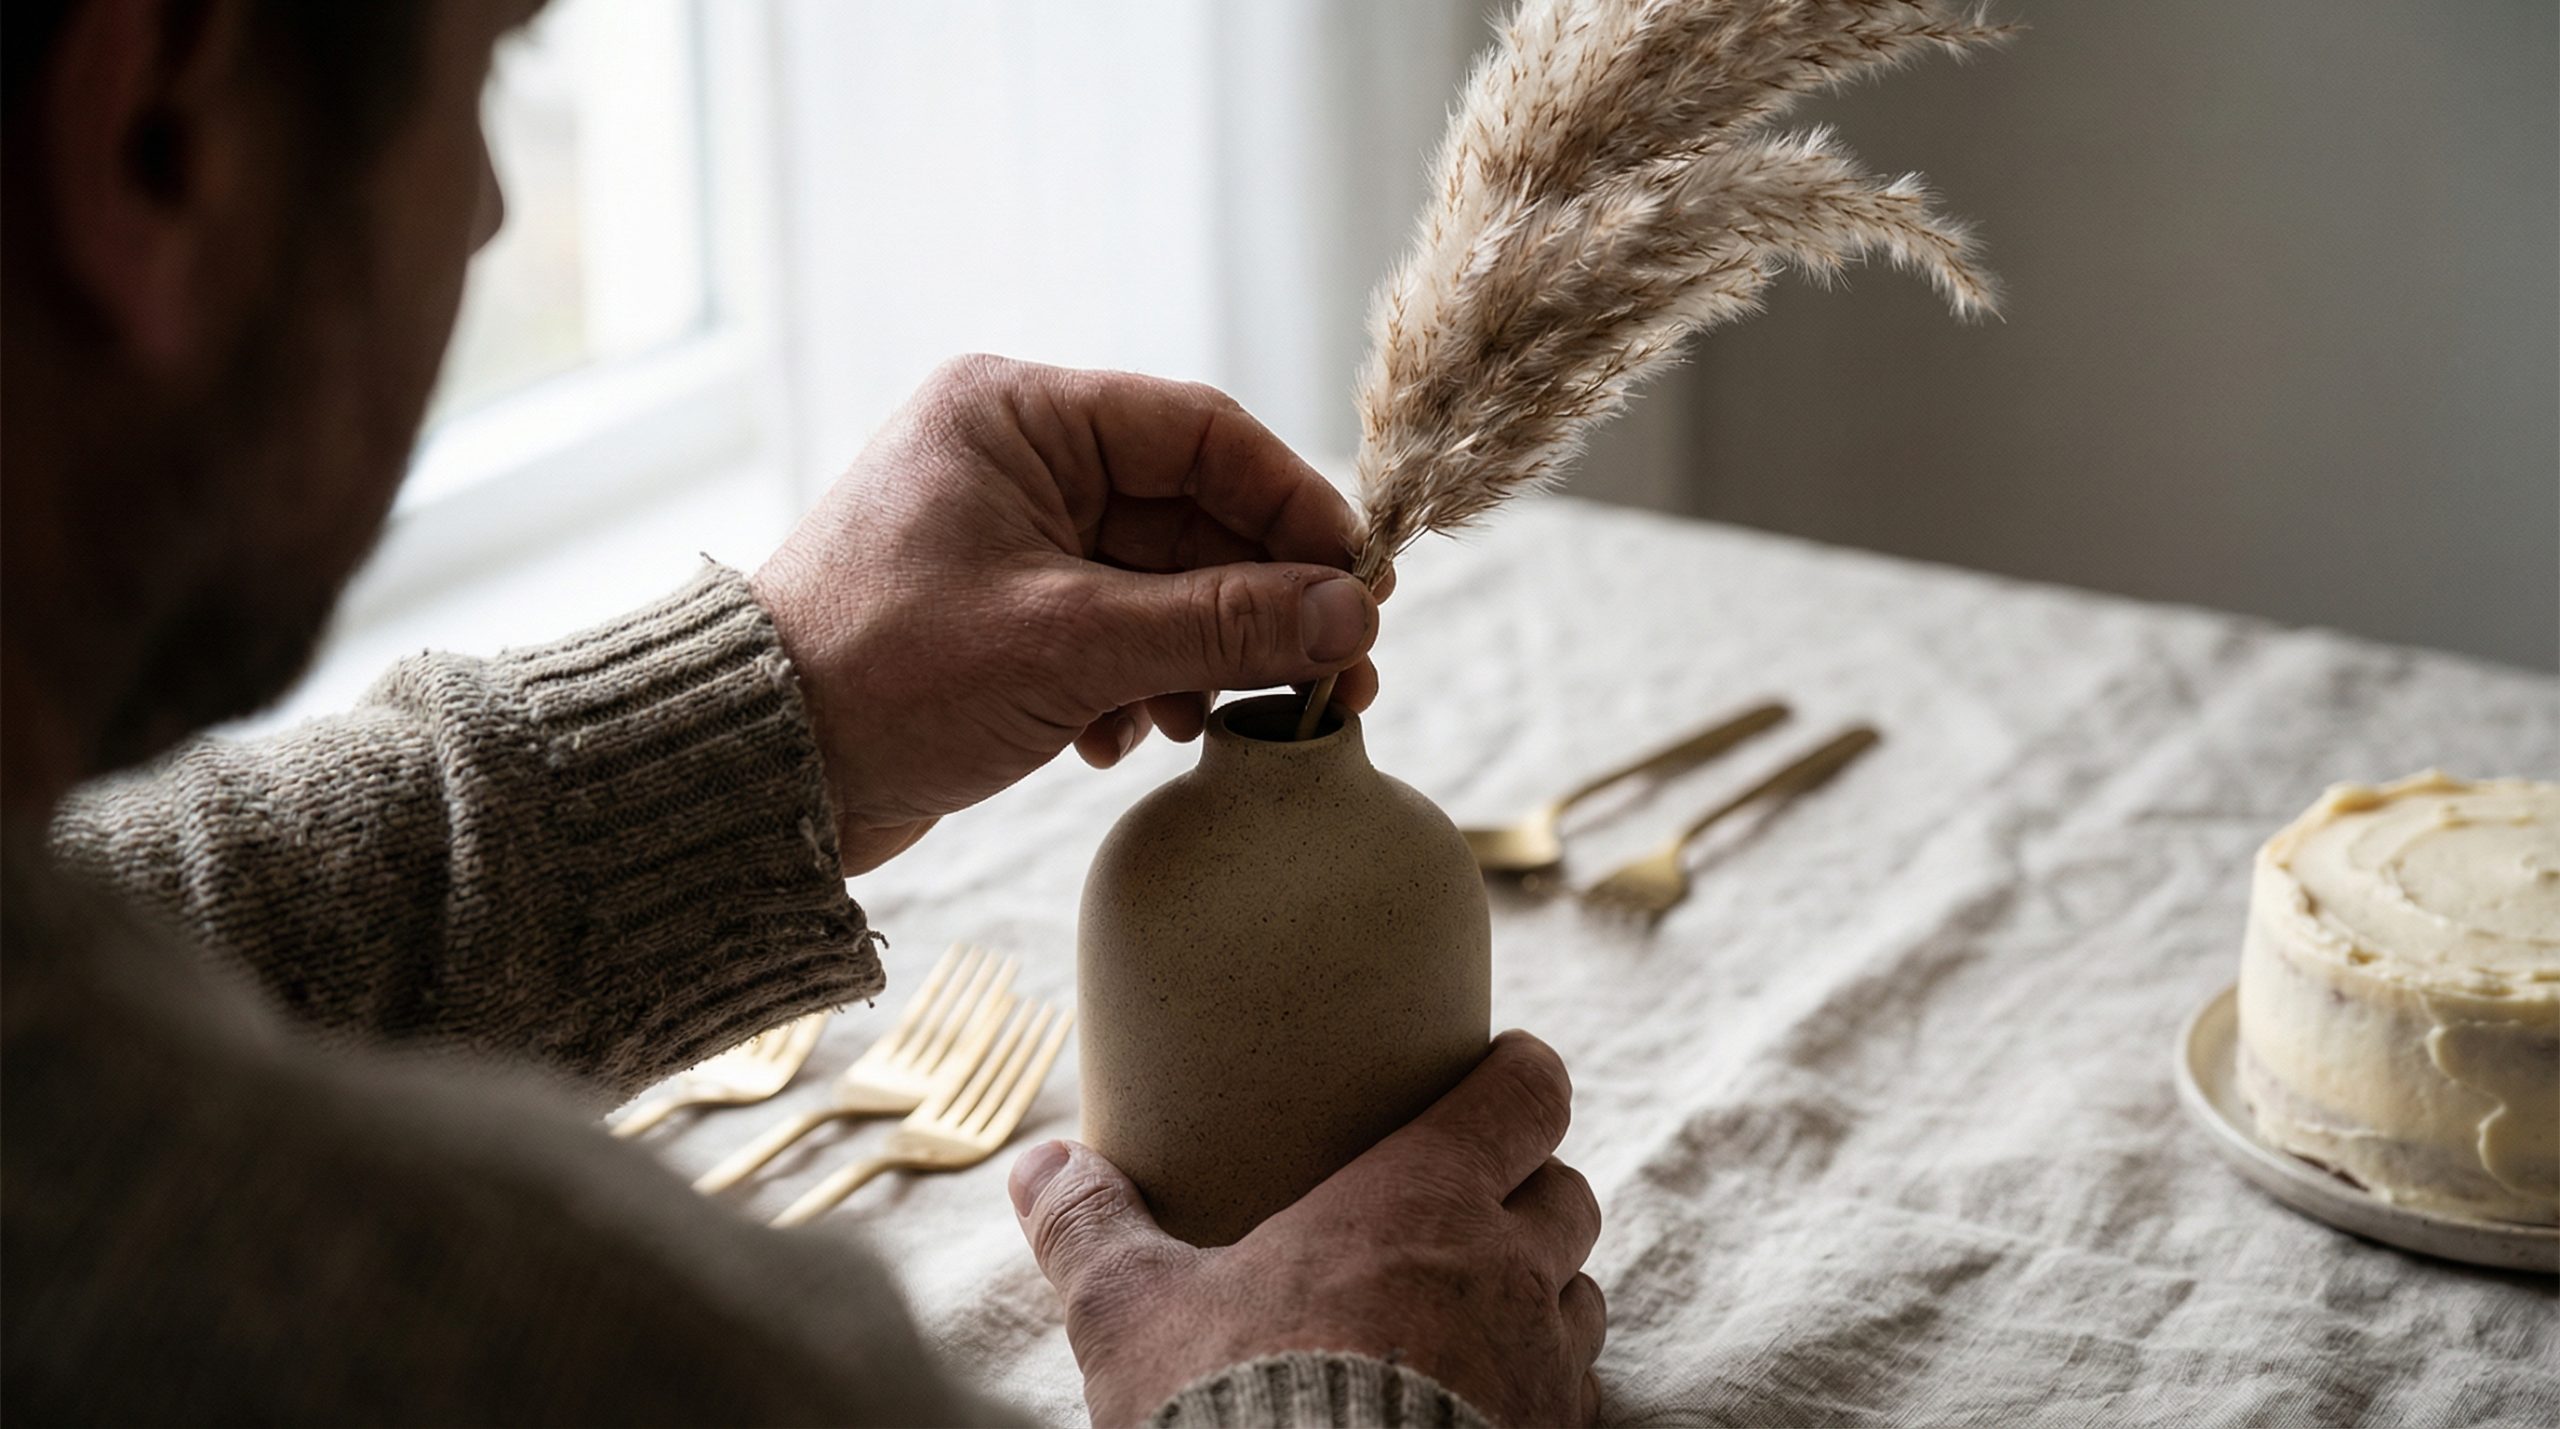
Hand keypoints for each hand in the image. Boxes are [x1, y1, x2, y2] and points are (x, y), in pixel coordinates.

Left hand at [753, 356, 1383, 872]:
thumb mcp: (1069, 646)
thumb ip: (1220, 624)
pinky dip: (1136, 685)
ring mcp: (1008, 540)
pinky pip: (1113, 632)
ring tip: (1208, 722)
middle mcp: (1016, 461)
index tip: (1361, 583)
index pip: (1202, 433)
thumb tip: (1351, 615)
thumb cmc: (884, 680)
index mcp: (1016, 415)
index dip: (1294, 506)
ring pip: (1159, 584)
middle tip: (1335, 680)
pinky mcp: (1001, 616)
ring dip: (1198, 656)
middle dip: (1258, 604)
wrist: (756, 776)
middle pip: (1191, 515)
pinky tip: (1118, 740)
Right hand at [1012, 1032, 1605, 1427]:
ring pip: (1582, 1300)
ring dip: (1542, 1293)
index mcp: (1422, 1202)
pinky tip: (1479, 1406)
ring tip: (1472, 1310)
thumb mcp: (1133, 1319)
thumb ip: (1092, 1231)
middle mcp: (1507, 1275)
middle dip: (1529, 1189)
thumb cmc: (1234, 1413)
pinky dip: (1542, 1390)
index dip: (1520, 1075)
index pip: (1526, 1095)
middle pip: (1570, 1194)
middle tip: (1467, 1201)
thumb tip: (1040, 1167)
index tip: (1495, 1071)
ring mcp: (1542, 1373)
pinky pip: (1576, 1401)